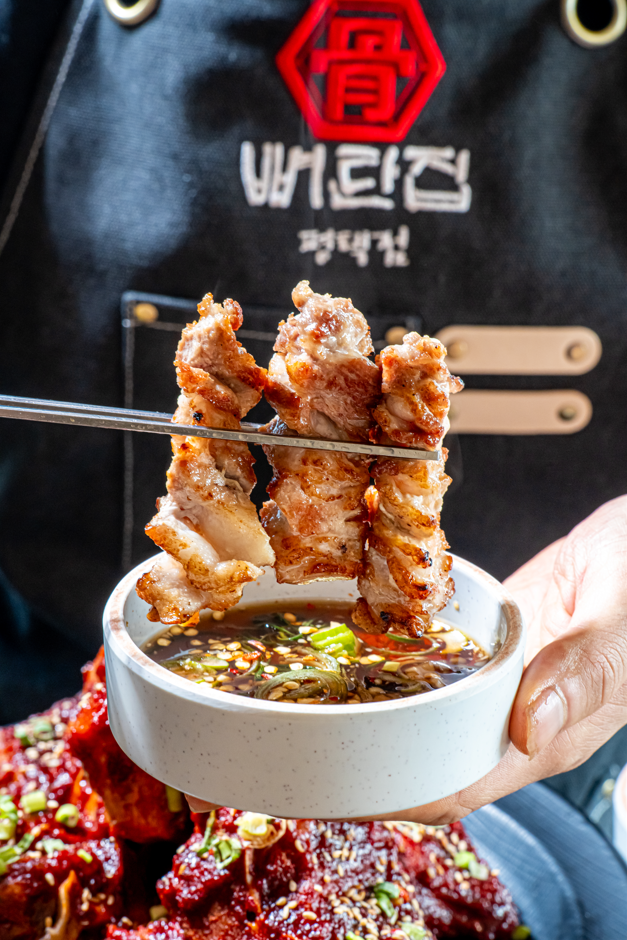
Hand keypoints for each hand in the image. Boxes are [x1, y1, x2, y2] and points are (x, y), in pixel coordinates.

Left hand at [187, 496, 626, 820]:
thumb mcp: (621, 618)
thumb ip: (582, 668)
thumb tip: (527, 730)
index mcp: (549, 731)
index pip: (457, 785)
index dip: (392, 797)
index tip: (327, 793)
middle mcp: (514, 717)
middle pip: (426, 761)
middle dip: (360, 766)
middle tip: (287, 749)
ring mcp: (497, 682)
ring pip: (423, 719)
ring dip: (367, 722)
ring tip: (296, 711)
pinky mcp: (485, 648)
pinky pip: (431, 670)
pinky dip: (390, 674)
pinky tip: (346, 660)